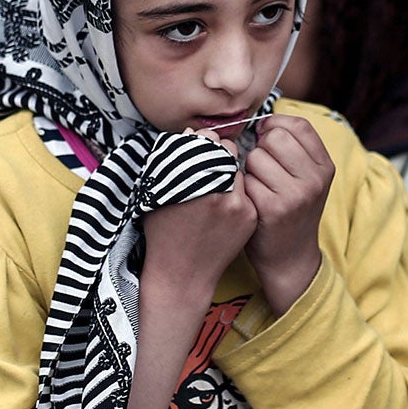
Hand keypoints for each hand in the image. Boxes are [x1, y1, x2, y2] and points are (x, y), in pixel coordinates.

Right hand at [141, 138, 256, 300]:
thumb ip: (173, 159)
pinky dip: (238, 191)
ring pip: (240, 170)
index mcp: (192, 181)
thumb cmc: (163, 231)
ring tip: (216, 185)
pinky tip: (224, 203)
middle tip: (211, 163)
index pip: (209, 141)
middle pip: (229, 152)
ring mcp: (238, 206)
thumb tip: (194, 133)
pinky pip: (247, 190)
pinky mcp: (250, 217)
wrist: (182, 274)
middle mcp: (218, 191)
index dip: (204, 142)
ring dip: (231, 171)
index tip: (199, 148)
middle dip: (221, 153)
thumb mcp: (157, 191)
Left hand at [242, 115, 333, 314]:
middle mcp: (315, 179)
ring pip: (256, 157)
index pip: (298, 125)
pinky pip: (245, 179)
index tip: (266, 137)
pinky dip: (242, 188)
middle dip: (261, 149)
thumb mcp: (307, 179)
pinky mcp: (273, 209)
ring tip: (259, 187)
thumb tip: (264, 120)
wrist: (290, 257)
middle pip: (275, 138)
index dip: (276, 125)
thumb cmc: (291, 210)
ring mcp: (295, 195)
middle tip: (263, 169)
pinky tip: (252, 201)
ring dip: (249, 169)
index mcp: (325, 167)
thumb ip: (294, 149)